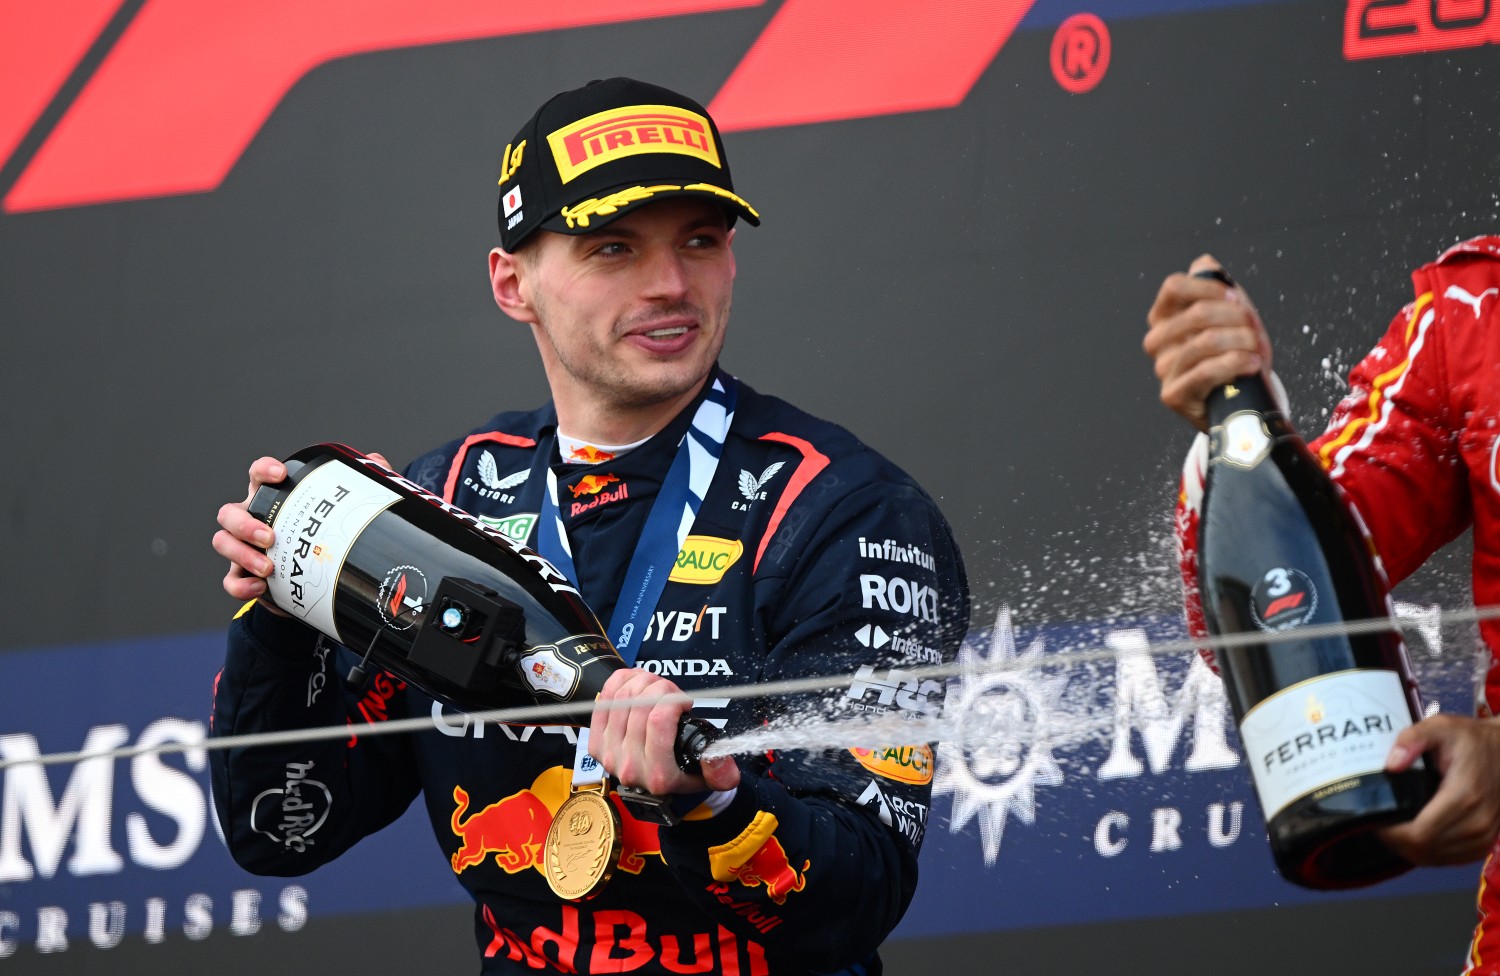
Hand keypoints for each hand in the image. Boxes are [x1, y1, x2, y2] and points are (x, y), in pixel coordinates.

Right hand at [212, 452, 389, 610]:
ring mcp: (244, 548)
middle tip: (270, 537)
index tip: (279, 474)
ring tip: (268, 568)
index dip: (263, 470)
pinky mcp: (244, 576)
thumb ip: (358, 485)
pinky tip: (261, 587)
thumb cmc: (323, 533)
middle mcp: (251, 519)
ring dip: (241, 554)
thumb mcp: (343, 510)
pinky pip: (230, 581)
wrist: (316, 578)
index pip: (257, 475)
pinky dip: (241, 585)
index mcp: (273, 498)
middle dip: (244, 524)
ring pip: (223, 543)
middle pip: (230, 513)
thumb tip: (376, 461)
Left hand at [588, 668, 739, 795]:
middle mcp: (630, 767)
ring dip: (642, 681)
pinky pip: (603, 699)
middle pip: (639, 705)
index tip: (684, 701)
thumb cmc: (683, 772)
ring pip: (621, 698)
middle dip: (660, 686)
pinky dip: (620, 682)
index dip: (672, 699)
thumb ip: (721, 771)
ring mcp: (608, 755)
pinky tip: (636, 681)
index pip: (658, 721)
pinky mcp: (596, 744)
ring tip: (657, 685)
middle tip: (672, 690)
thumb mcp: (708, 775)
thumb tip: (722, 762)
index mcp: (658, 775)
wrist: (657, 782)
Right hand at [1143, 254, 1272, 431]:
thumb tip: (1204, 262)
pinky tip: (1251, 364)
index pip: (1174, 286)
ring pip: (1205, 342)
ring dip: (1242, 341)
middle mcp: (1157, 341)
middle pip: (1196, 313)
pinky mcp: (1172, 394)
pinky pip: (1205, 372)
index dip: (1209, 288)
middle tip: (1254, 328)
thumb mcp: (1230, 317)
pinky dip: (1235, 364)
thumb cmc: (1233, 354)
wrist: (1240, 398)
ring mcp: (1163, 368)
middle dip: (1236, 318)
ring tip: (1256, 348)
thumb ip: (1218, 288)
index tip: (1235, 299)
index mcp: (1165, 316)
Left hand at [1377, 713, 1499, 864]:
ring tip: (1393, 828)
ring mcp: (1484, 836)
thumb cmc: (1468, 740)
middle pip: (1424, 850)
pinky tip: (1414, 836)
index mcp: (1464, 795)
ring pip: (1435, 859)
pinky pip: (1450, 860)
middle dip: (1394, 841)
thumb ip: (1412, 739)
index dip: (1391, 833)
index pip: (1420, 834)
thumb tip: (1391, 764)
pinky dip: (1428, 853)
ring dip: (1409, 849)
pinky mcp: (1485, 843)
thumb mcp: (1439, 726)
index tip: (1375, 819)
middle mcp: (1477, 821)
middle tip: (1379, 823)